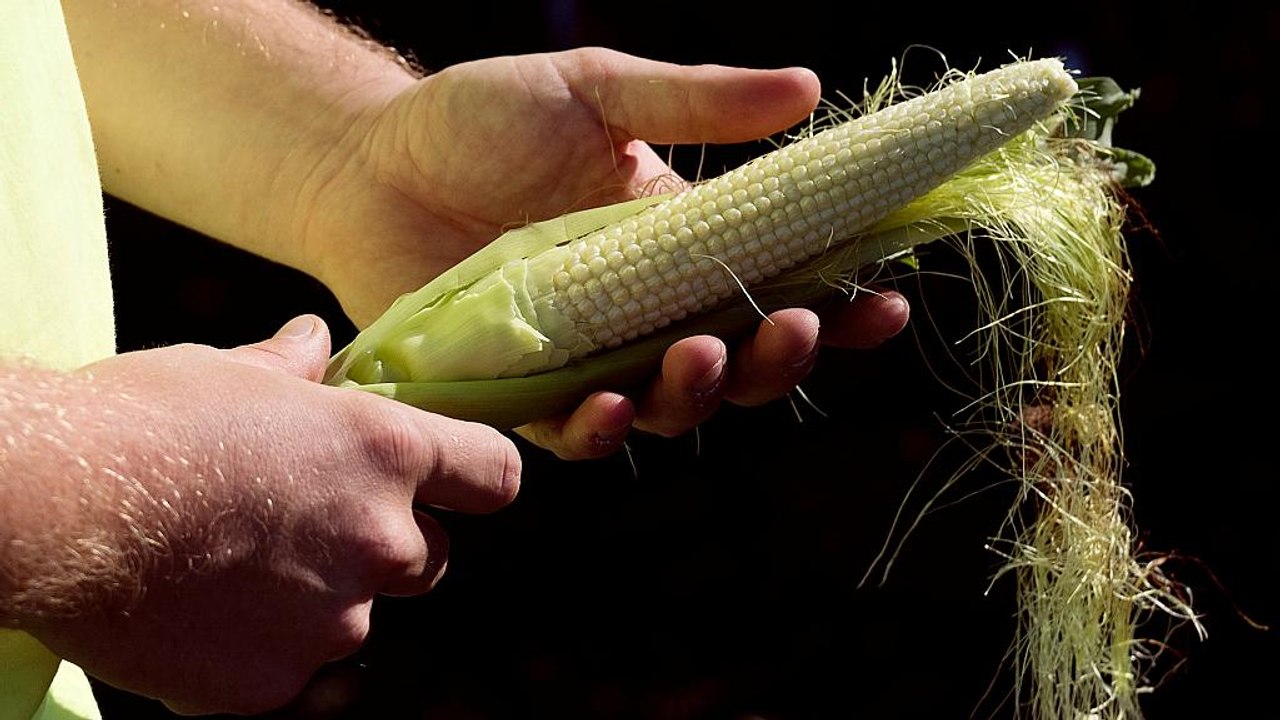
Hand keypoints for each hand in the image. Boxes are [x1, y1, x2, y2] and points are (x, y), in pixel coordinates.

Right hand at [19, 316, 518, 714]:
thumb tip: (315, 344)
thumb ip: (294, 370)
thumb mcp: (230, 374)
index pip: (494, 475)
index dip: (478, 478)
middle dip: (389, 544)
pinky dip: (264, 647)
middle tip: (312, 524)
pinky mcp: (272, 684)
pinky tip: (206, 612)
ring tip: (238, 567)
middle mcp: (378, 542)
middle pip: (432, 558)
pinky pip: (294, 670)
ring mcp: (330, 621)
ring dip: (322, 597)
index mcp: (384, 454)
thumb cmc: (142, 424)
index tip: (460, 480)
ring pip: (358, 617)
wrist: (50, 508)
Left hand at [297, 47, 908, 457]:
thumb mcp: (594, 89)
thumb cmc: (478, 119)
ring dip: (701, 395)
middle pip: (738, 361)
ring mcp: (587, 357)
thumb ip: (694, 100)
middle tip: (793, 329)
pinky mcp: (523, 393)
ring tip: (703, 358)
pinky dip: (601, 429)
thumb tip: (808, 89)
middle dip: (778, 358)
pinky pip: (575, 431)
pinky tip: (610, 409)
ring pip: (669, 405)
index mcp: (677, 245)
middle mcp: (644, 311)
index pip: (777, 282)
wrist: (364, 160)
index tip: (888, 302)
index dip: (838, 305)